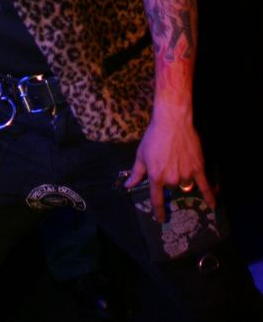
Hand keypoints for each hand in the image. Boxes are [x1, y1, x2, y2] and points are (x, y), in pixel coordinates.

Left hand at [124, 107, 215, 222]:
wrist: (172, 122)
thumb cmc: (154, 136)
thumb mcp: (141, 154)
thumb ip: (136, 172)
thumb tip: (128, 185)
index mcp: (156, 177)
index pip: (157, 200)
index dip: (159, 211)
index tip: (160, 219)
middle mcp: (171, 179)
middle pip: (171, 186)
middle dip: (168, 177)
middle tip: (167, 160)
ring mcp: (186, 175)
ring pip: (184, 183)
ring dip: (182, 176)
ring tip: (178, 157)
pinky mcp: (198, 168)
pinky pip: (205, 186)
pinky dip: (210, 196)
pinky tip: (213, 205)